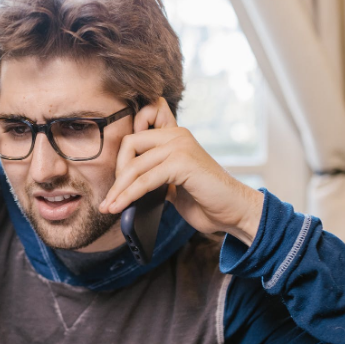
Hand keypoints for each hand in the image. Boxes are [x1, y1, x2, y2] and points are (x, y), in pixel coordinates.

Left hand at [98, 98, 263, 245]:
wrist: (235, 212)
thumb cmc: (206, 201)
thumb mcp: (174, 184)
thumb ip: (155, 176)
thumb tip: (124, 187)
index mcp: (175, 136)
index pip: (137, 131)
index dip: (122, 156)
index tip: (116, 182)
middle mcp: (177, 135)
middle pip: (129, 145)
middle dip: (117, 174)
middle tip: (110, 198)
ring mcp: (180, 146)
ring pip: (135, 165)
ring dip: (118, 190)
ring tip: (109, 207)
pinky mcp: (182, 162)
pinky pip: (145, 179)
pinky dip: (129, 195)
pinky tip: (121, 207)